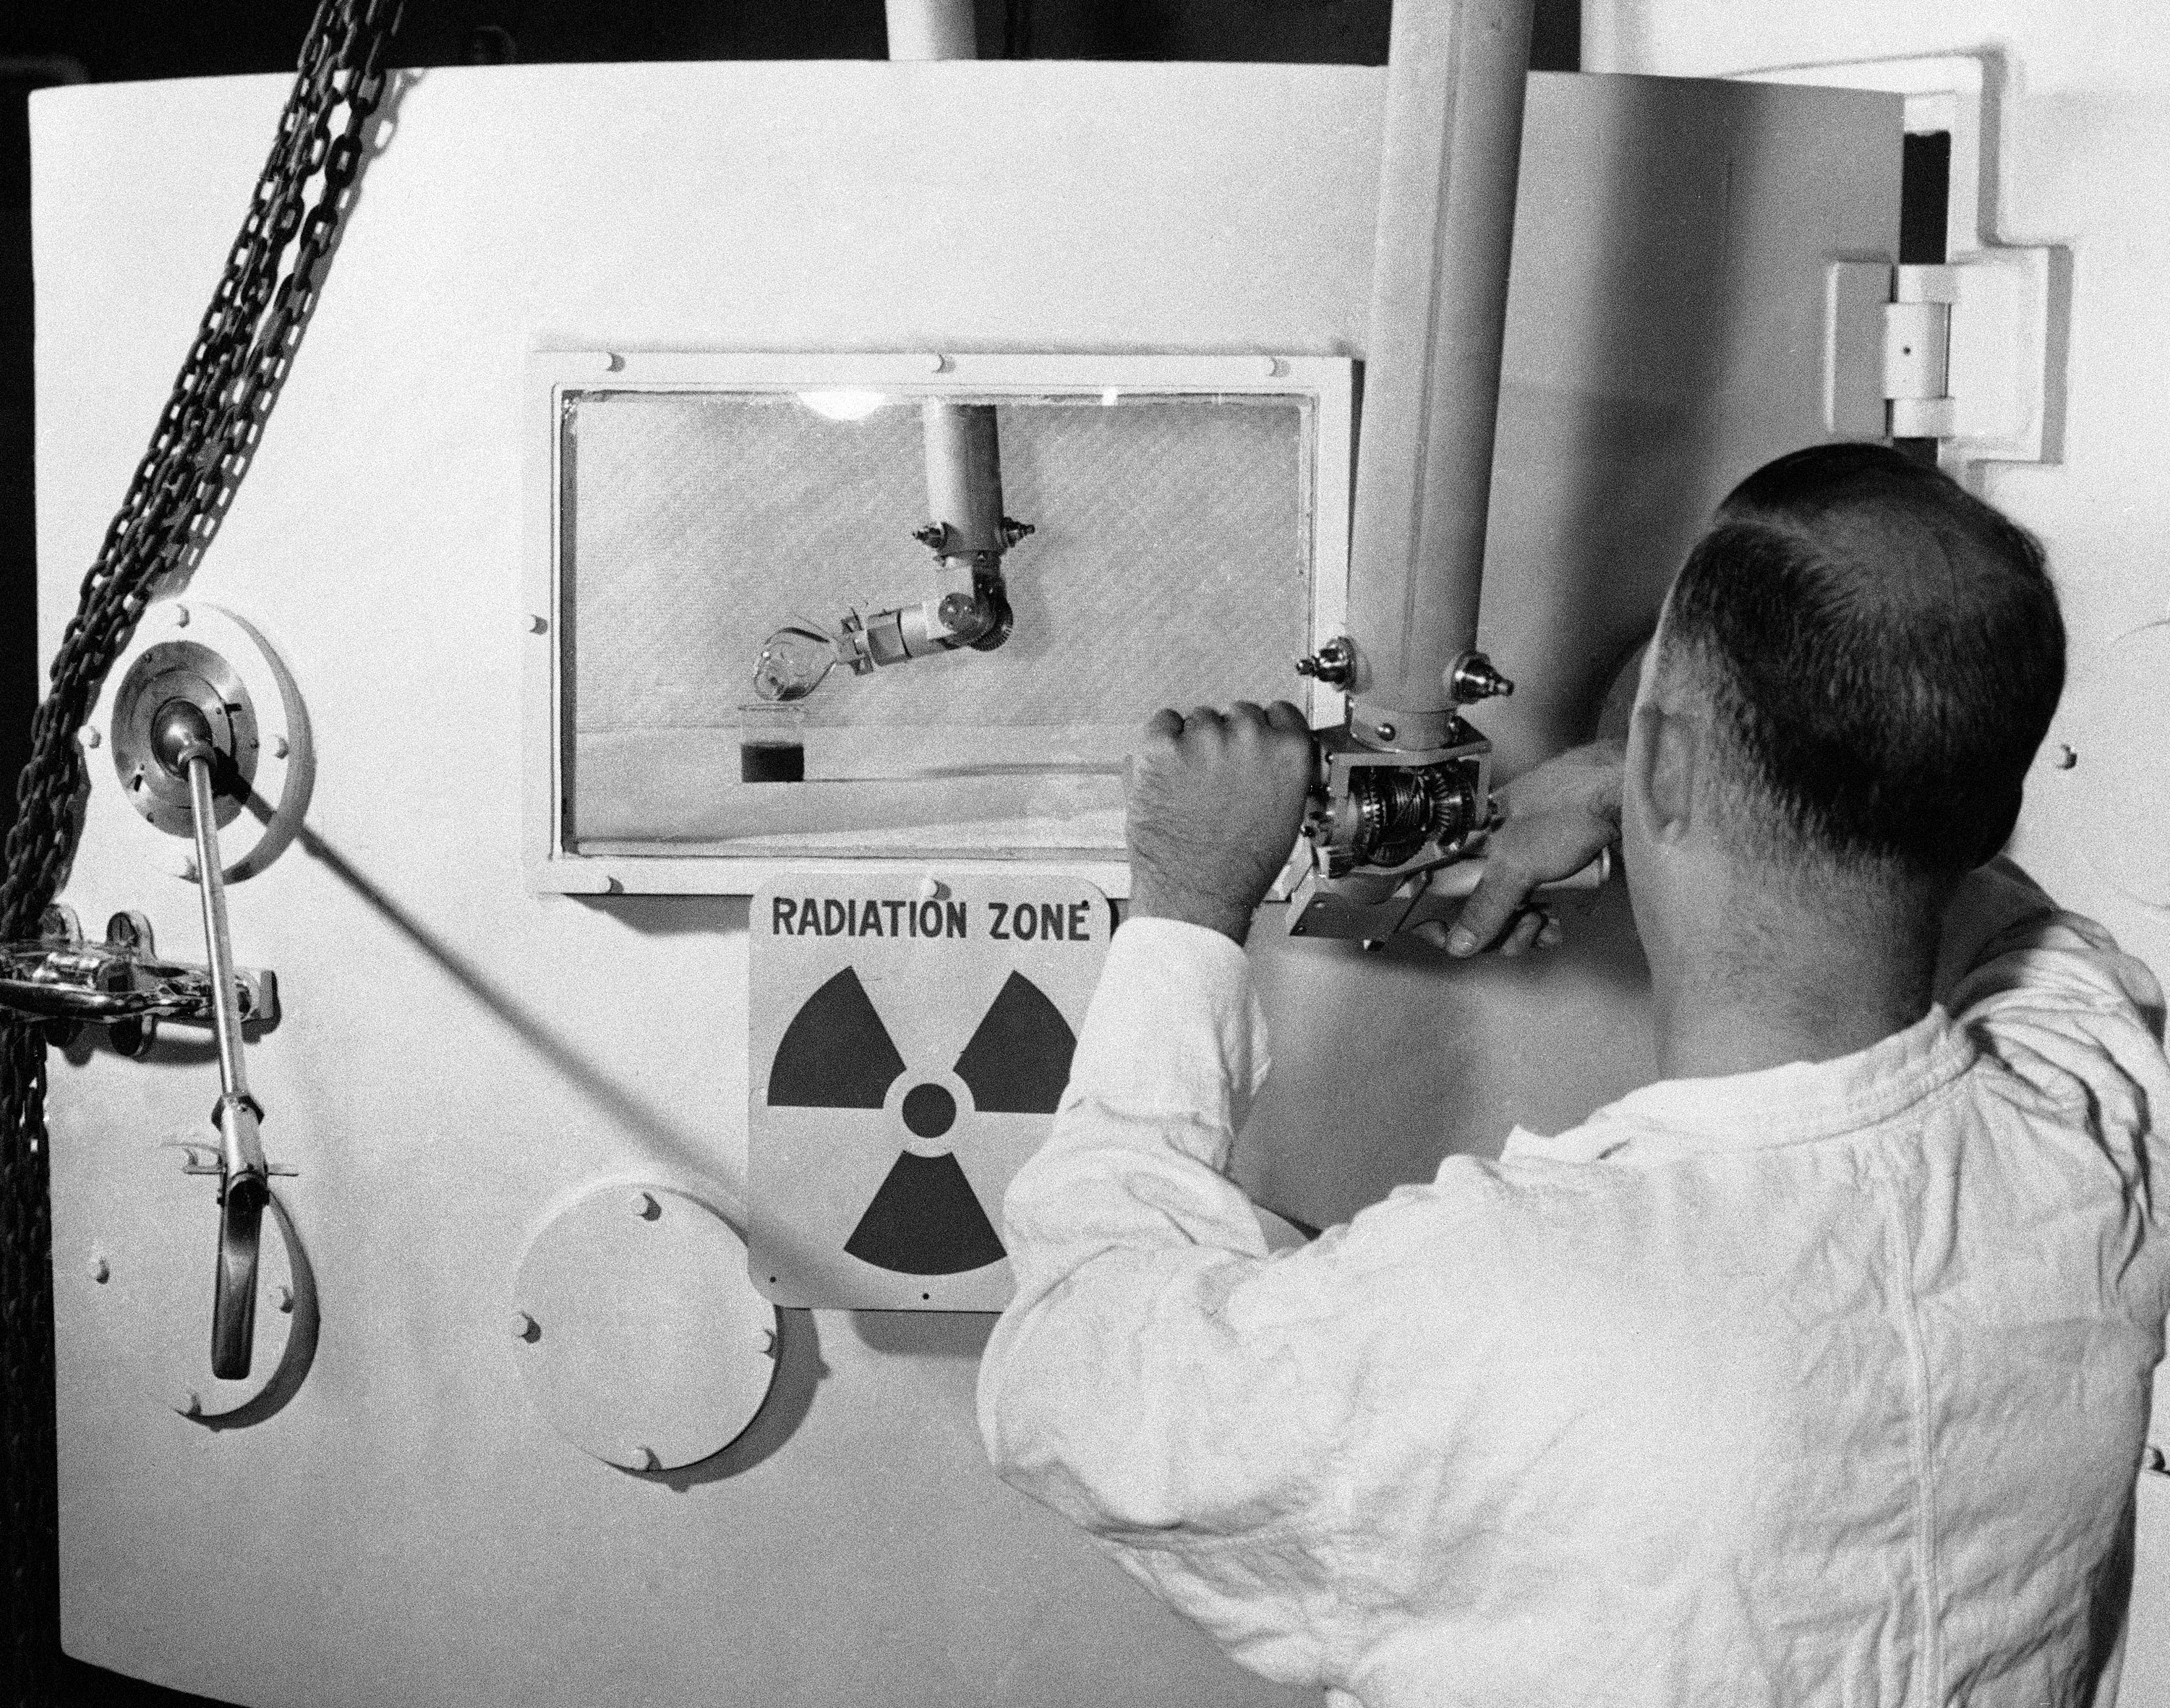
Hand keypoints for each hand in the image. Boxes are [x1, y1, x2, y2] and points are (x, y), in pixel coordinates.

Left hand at [1127, 702, 1314, 943]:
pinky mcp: (1161, 747)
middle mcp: (1249, 738)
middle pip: (1238, 714)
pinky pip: (1162, 723)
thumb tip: (1273, 752)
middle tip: (1217, 779)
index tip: (1254, 743)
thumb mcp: (1288, 816)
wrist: (1196, 894)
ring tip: (1191, 786)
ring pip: (1199, 719)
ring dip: (1194, 743)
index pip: (1279, 713)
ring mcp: (1203, 740)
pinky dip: (1161, 742)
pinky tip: (1168, 773)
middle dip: (1228, 740)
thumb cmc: (1239, 869)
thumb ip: (1282, 772)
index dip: (1264, 731)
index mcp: (1287, 754)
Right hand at [1418, 739, 1623, 957]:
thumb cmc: (1570, 807)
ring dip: (1526, 928)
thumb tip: (1459, 943)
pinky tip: (1556, 923)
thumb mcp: (1518, 864)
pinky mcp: (1555, 869)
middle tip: (1523, 924)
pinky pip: (1538, 905)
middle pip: (1481, 906)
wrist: (1626, 796)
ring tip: (1544, 921)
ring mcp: (1528, 859)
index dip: (1449, 916)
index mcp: (1475, 837)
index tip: (1457, 938)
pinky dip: (1545, 921)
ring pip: (1512, 910)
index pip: (1445, 886)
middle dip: (1501, 927)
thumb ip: (1485, 906)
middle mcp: (1497, 848)